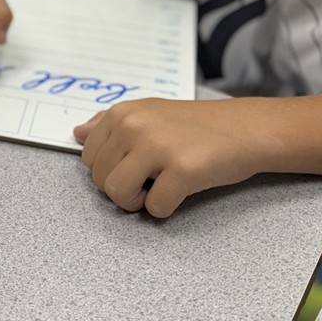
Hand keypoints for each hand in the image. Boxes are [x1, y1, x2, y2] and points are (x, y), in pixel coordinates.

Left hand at [74, 98, 263, 217]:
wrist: (243, 129)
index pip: (88, 158)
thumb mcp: (148, 112)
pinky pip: (153, 209)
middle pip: (100, 180)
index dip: (109, 171)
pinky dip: (166, 208)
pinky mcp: (181, 170)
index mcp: (123, 112)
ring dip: (138, 202)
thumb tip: (78, 133)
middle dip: (123, 189)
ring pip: (117, 195)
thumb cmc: (195, 125)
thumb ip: (110, 123)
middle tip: (151, 177)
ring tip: (159, 186)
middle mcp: (135, 125)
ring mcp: (157, 147)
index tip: (134, 165)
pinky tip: (181, 189)